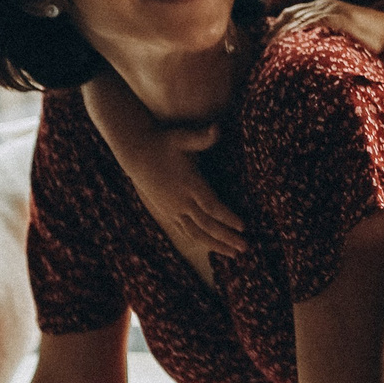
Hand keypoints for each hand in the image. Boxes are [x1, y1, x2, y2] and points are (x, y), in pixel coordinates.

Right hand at [134, 134, 248, 259]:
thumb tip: (217, 128)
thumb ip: (201, 137)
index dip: (227, 217)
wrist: (137, 153)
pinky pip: (185, 231)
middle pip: (207, 224)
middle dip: (227, 237)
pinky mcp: (167, 212)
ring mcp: (173, 209)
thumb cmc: (165, 143)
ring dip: (216, 244)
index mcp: (189, 183)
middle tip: (246, 248)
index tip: (243, 227)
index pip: (211, 206)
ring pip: (196, 233)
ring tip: (234, 254)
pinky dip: (200, 241)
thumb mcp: (182, 137)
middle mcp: (181, 200)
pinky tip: (213, 248)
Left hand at [272, 0, 383, 59]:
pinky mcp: (340, 18)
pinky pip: (316, 23)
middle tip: (262, 49)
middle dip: (274, 32)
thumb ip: (319, 38)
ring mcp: (331, 10)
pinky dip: (302, 32)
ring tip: (272, 50)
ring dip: (284, 34)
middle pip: (290, 16)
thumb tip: (302, 54)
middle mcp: (322, 6)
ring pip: (299, 19)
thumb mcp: (335, 35)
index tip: (263, 43)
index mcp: (319, 7)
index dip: (274, 28)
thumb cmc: (361, 39)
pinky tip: (292, 43)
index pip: (289, 14)